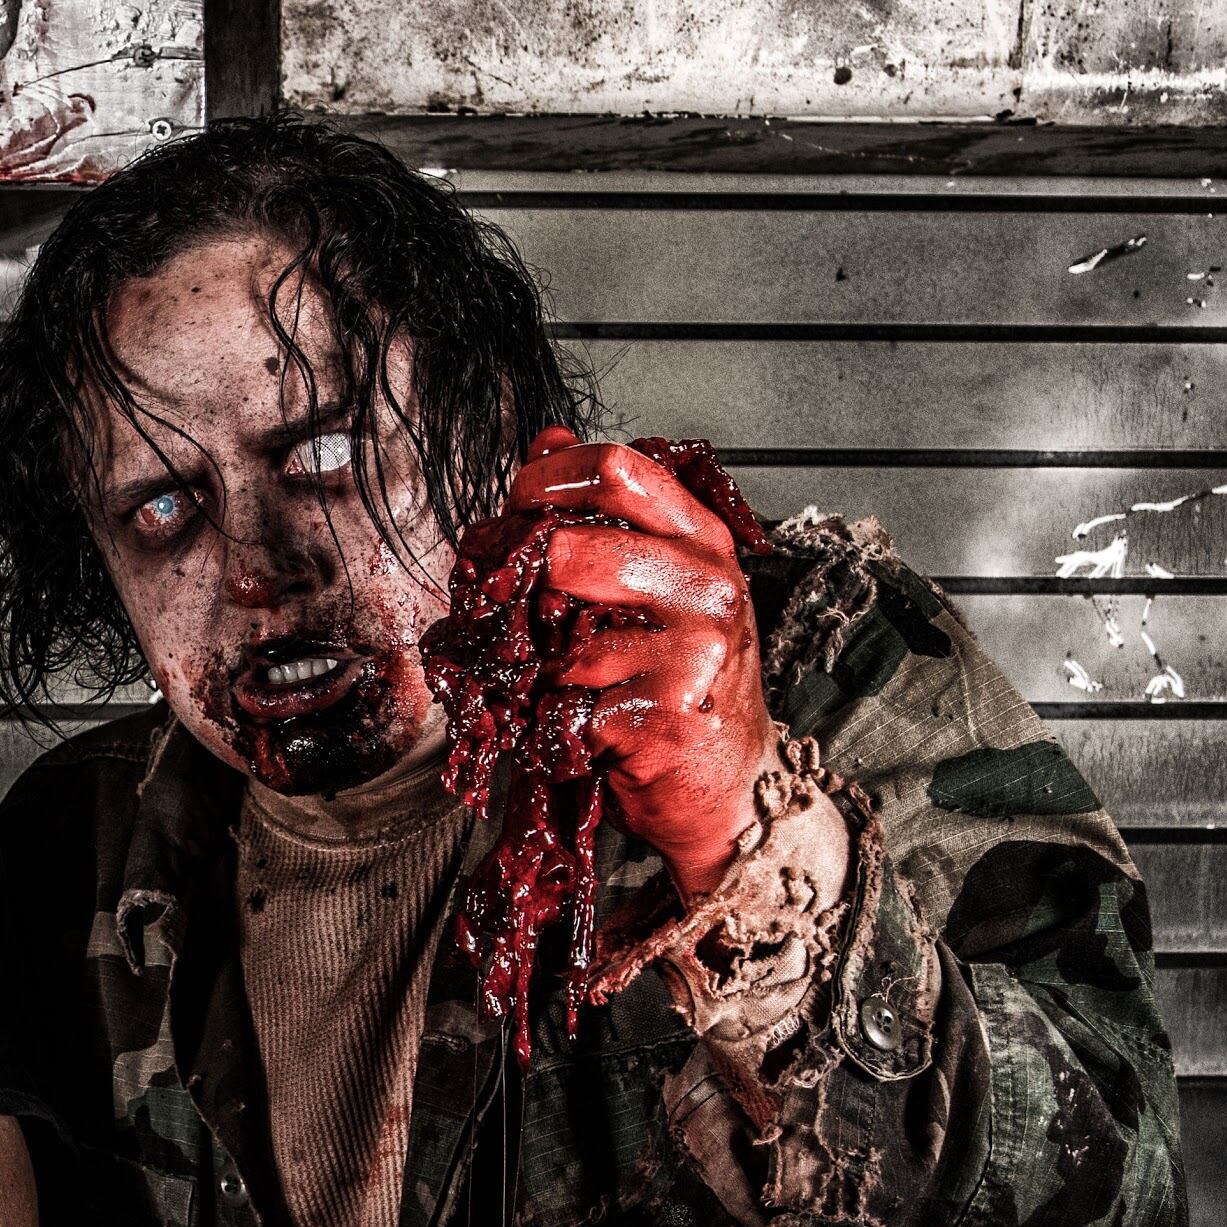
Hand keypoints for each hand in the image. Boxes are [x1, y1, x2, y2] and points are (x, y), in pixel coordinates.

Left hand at [488, 432, 783, 893]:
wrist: (724, 786)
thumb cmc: (681, 681)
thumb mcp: (659, 583)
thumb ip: (608, 515)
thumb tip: (549, 441)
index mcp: (703, 540)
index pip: (617, 470)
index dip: (547, 480)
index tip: (516, 505)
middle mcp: (705, 587)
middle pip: (575, 547)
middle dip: (521, 574)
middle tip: (502, 595)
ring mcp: (690, 652)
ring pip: (560, 633)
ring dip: (533, 658)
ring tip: (550, 673)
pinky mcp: (661, 716)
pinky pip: (564, 700)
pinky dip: (549, 714)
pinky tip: (571, 720)